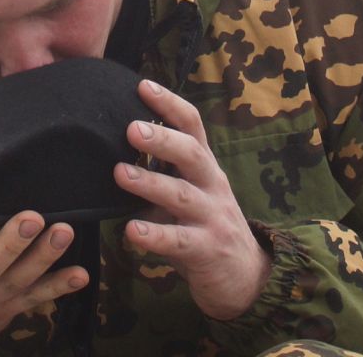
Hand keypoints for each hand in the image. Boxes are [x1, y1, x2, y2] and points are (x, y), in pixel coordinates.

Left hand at [115, 79, 271, 320]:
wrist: (245, 276)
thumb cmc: (205, 225)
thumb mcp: (190, 192)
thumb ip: (163, 173)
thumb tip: (116, 148)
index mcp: (205, 167)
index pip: (193, 126)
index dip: (170, 104)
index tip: (143, 86)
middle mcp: (211, 185)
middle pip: (191, 154)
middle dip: (162, 139)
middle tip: (132, 128)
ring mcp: (212, 217)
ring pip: (181, 195)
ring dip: (150, 183)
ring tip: (120, 173)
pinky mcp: (207, 250)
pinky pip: (179, 241)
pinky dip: (155, 235)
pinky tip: (131, 231)